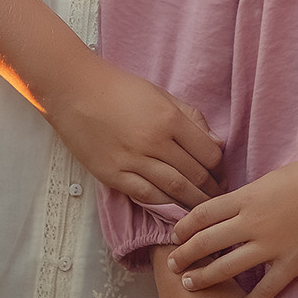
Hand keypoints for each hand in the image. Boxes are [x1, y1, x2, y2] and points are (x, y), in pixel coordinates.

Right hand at [42, 57, 222, 208]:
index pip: (208, 154)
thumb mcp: (161, 94)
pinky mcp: (113, 174)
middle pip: (194, 175)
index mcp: (169, 119)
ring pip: (173, 190)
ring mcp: (132, 160)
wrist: (75, 91)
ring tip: (201, 209)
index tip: (222, 175)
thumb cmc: (120, 88)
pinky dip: (164, 205)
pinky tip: (173, 208)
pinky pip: (146, 195)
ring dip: (192, 202)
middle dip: (211, 190)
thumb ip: (191, 118)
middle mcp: (154, 142)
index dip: (220, 169)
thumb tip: (217, 144)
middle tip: (218, 197)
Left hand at [168, 127, 297, 297]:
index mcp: (246, 197)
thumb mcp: (270, 178)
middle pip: (206, 242)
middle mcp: (251, 222)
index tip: (173, 236)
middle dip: (185, 255)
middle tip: (171, 265)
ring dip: (204, 278)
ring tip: (190, 285)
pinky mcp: (292, 263)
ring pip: (226, 267)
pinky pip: (265, 289)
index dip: (183, 227)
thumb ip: (247, 195)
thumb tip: (228, 205)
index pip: (202, 214)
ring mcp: (271, 245)